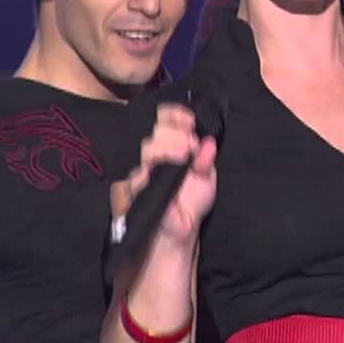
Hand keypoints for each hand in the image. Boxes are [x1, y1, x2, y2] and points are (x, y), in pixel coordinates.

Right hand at [110, 103, 216, 248]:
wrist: (181, 227)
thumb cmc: (191, 200)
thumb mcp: (206, 178)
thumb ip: (206, 160)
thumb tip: (208, 144)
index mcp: (172, 145)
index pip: (165, 118)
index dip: (175, 115)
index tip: (190, 121)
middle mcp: (156, 154)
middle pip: (156, 131)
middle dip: (175, 133)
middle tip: (190, 144)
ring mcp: (143, 170)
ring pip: (147, 148)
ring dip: (166, 147)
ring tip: (182, 156)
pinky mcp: (135, 190)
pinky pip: (136, 176)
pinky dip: (147, 172)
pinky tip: (156, 173)